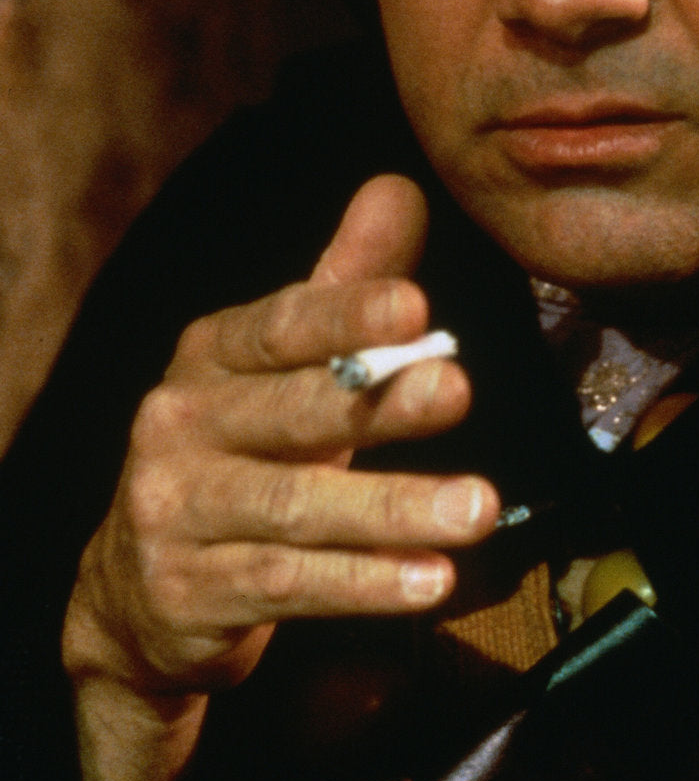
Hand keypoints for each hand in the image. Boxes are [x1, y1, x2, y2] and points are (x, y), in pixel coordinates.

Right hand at [62, 174, 498, 780]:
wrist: (138, 593)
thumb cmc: (241, 453)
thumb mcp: (285, 368)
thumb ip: (345, 285)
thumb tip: (399, 187)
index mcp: (210, 355)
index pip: (281, 326)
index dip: (347, 314)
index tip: (419, 306)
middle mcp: (179, 423)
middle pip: (291, 413)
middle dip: (380, 403)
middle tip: (460, 391)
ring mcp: (176, 510)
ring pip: (296, 507)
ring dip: (393, 508)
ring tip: (477, 508)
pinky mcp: (189, 591)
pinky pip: (288, 583)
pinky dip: (363, 583)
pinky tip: (430, 580)